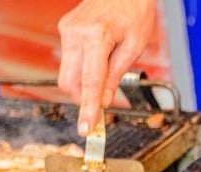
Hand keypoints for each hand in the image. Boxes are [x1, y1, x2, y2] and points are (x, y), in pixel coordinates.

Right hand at [57, 0, 157, 134]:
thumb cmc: (135, 12)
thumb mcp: (134, 47)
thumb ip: (116, 75)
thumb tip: (105, 102)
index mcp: (96, 37)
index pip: (90, 83)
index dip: (88, 109)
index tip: (86, 129)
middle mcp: (75, 33)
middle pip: (70, 82)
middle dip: (84, 98)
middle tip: (101, 109)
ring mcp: (67, 30)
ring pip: (67, 73)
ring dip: (83, 85)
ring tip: (106, 77)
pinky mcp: (65, 29)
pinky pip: (70, 59)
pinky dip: (82, 70)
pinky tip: (99, 61)